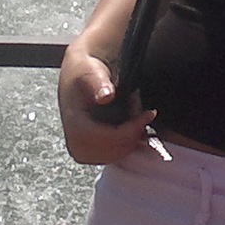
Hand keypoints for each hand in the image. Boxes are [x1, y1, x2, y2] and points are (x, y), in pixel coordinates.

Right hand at [57, 48, 157, 165]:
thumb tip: (106, 96)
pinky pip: (117, 155)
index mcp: (74, 125)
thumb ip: (99, 83)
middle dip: (134, 131)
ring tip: (134, 110)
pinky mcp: (90, 154)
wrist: (76, 77)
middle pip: (116, 150)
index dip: (132, 130)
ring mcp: (82, 152)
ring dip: (133, 135)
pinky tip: (131, 122)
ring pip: (119, 154)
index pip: (108, 138)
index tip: (149, 113)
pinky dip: (129, 140)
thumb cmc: (85, 71)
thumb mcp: (91, 70)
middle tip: (141, 108)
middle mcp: (75, 144)